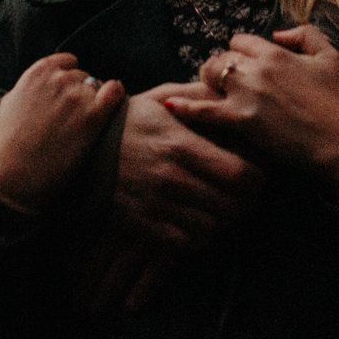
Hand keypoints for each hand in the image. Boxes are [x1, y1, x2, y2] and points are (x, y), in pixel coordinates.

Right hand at [0, 53, 124, 211]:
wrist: (15, 177)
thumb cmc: (8, 145)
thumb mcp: (11, 103)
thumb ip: (31, 87)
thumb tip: (45, 83)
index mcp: (38, 72)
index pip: (68, 62)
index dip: (69, 80)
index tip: (67, 96)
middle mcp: (58, 79)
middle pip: (84, 77)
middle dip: (80, 94)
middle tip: (71, 119)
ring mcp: (76, 96)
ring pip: (97, 89)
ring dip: (93, 103)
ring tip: (79, 128)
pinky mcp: (92, 117)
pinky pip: (115, 92)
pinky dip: (116, 96)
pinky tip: (111, 107)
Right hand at [111, 82, 260, 247]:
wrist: (80, 150)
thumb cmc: (126, 121)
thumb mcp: (160, 99)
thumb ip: (197, 97)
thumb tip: (228, 93)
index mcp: (182, 145)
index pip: (240, 174)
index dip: (257, 179)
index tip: (257, 175)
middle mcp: (172, 179)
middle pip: (233, 206)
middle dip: (247, 202)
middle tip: (247, 196)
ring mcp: (157, 205)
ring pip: (213, 229)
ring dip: (224, 222)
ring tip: (223, 209)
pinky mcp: (143, 225)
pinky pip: (186, 244)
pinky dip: (199, 237)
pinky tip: (198, 222)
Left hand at [165, 25, 338, 189]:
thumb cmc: (337, 102)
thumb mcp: (331, 57)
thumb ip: (306, 34)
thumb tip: (278, 33)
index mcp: (275, 52)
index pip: (240, 41)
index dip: (240, 53)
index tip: (245, 66)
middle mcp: (256, 68)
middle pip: (221, 57)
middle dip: (221, 67)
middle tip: (226, 83)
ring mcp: (245, 94)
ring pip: (209, 75)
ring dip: (207, 82)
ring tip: (209, 93)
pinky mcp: (240, 120)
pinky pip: (203, 110)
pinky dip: (184, 107)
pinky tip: (168, 106)